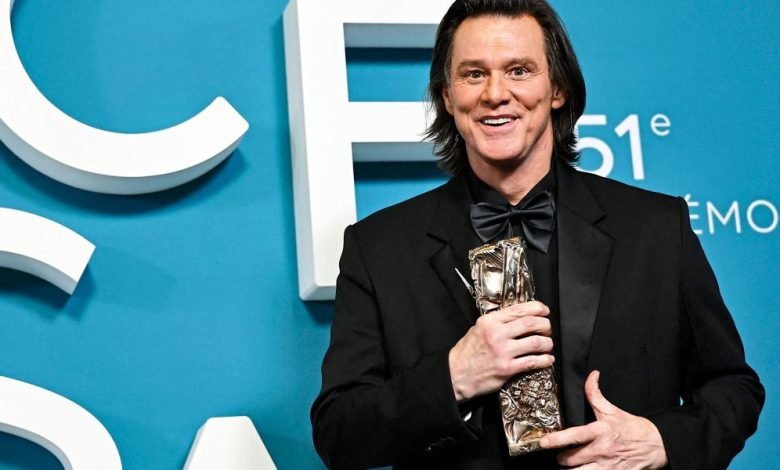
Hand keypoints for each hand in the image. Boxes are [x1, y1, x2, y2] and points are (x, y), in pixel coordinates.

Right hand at [448, 301, 553, 401]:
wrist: (455, 374)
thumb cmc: (466, 353)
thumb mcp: (478, 329)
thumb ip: (496, 323)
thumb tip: (518, 318)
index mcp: (490, 321)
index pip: (519, 310)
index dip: (537, 308)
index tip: (545, 311)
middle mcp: (497, 334)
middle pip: (531, 323)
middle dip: (545, 325)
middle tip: (547, 329)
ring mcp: (503, 351)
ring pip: (535, 342)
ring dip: (547, 343)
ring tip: (547, 345)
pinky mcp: (507, 368)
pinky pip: (533, 362)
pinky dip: (544, 360)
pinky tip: (547, 359)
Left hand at [539, 370, 667, 468]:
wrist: (657, 446)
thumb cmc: (632, 428)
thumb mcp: (612, 410)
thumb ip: (595, 394)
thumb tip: (591, 375)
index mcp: (600, 431)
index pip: (574, 436)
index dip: (557, 440)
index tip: (543, 442)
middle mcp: (602, 451)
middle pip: (570, 460)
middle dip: (561, 458)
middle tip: (560, 454)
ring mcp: (608, 467)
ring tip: (568, 466)